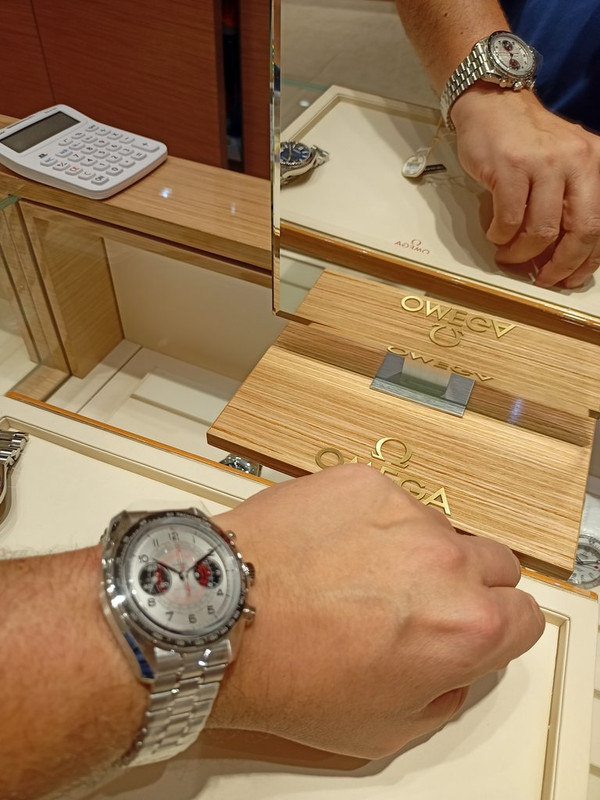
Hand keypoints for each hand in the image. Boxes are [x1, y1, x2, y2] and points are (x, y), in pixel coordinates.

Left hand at [208, 464, 544, 758]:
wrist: (220, 619)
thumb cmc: (289, 677)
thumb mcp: (385, 729)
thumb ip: (444, 694)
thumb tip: (451, 666)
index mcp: (466, 626)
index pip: (527, 616)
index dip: (500, 630)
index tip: (473, 631)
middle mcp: (445, 559)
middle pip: (495, 563)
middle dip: (469, 587)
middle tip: (418, 604)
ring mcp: (403, 512)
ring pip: (439, 529)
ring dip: (415, 552)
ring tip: (356, 576)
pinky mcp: (362, 481)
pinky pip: (391, 502)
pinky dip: (373, 522)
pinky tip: (331, 548)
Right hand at [452, 85, 599, 288]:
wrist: (494, 103)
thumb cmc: (526, 140)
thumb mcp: (565, 162)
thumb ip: (570, 201)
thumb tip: (560, 254)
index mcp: (596, 163)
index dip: (585, 261)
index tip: (568, 278)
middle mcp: (578, 161)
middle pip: (580, 230)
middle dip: (561, 265)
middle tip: (543, 278)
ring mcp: (544, 163)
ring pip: (541, 230)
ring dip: (522, 253)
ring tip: (509, 256)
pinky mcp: (511, 167)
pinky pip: (508, 219)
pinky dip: (501, 236)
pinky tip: (496, 236)